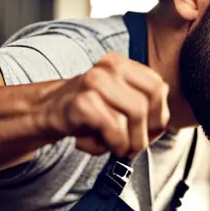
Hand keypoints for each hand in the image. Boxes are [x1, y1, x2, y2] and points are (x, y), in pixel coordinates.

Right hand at [37, 52, 169, 157]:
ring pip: (136, 117)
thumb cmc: (90, 110)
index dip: (159, 116)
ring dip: (129, 142)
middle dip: (145, 132)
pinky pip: (116, 131)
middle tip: (132, 146)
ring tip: (114, 146)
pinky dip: (113, 146)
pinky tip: (98, 145)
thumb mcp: (118, 100)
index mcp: (122, 64)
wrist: (48, 111)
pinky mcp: (83, 103)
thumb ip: (145, 106)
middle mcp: (110, 68)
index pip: (158, 89)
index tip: (147, 131)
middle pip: (149, 103)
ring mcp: (95, 83)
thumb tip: (161, 126)